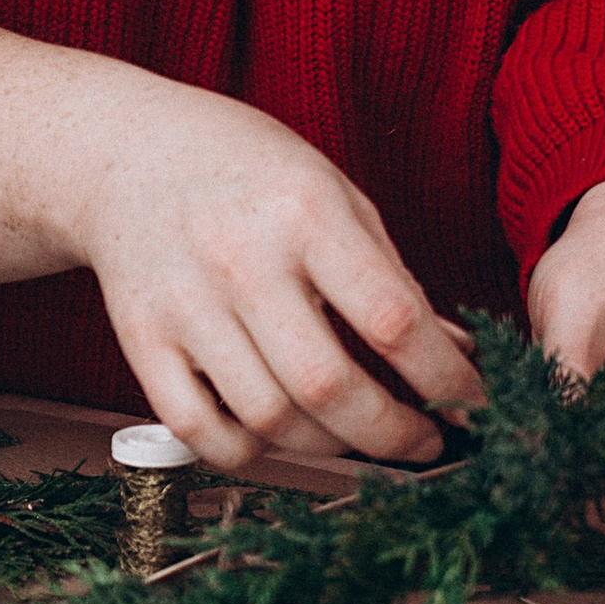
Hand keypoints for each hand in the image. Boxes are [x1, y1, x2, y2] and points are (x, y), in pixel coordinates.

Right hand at [68, 83, 482, 473]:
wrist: (130, 153)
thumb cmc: (249, 171)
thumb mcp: (335, 193)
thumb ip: (391, 276)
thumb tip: (452, 355)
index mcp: (306, 212)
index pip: (391, 317)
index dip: (444, 376)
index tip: (473, 402)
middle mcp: (242, 260)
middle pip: (328, 385)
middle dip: (393, 433)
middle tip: (425, 440)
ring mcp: (185, 304)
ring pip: (268, 419)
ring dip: (330, 446)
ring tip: (357, 433)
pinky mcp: (141, 339)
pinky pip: (199, 430)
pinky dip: (248, 450)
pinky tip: (279, 432)